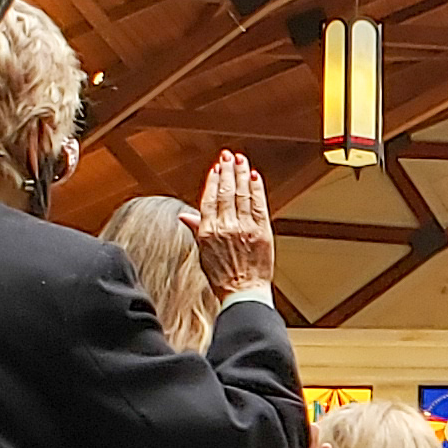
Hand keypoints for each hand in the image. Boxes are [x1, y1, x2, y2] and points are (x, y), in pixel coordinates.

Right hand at [188, 150, 274, 296]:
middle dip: (227, 170)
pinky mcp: (262, 231)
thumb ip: (196, 229)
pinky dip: (256, 189)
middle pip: (225, 191)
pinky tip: (254, 177)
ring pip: (242, 194)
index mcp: (208, 231)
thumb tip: (185, 216)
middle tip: (228, 155)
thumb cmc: (223, 278)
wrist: (243, 292)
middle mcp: (225, 226)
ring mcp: (244, 227)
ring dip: (241, 174)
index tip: (216, 168)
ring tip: (241, 160)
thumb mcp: (203, 253)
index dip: (213, 180)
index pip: (209, 198)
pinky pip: (258, 205)